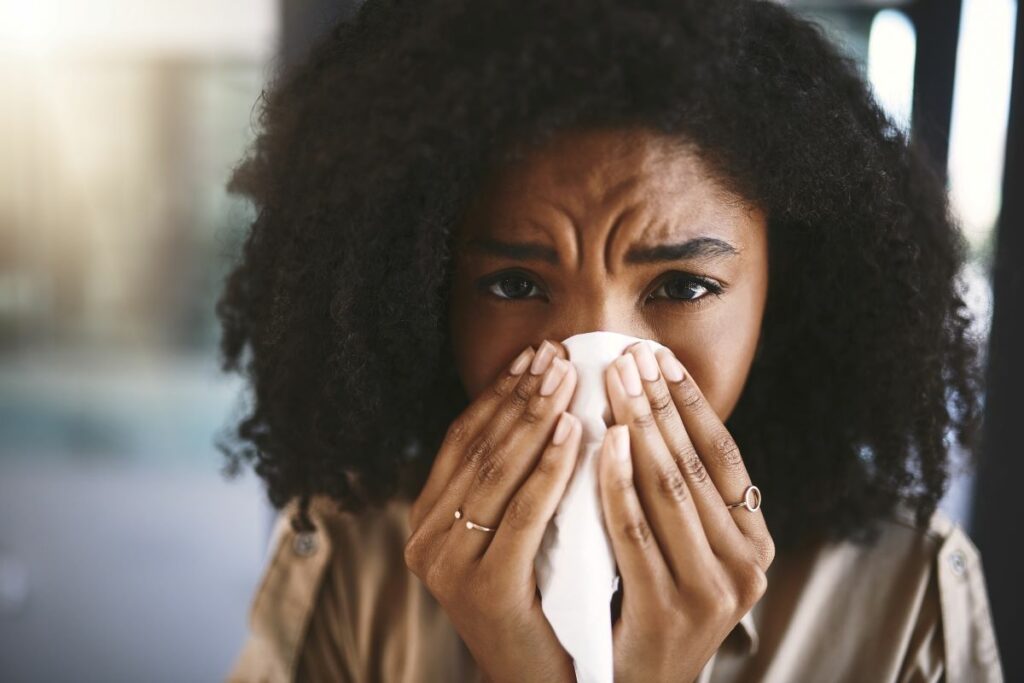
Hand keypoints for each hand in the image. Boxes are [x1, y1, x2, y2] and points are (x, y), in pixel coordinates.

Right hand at [403, 340, 582, 682]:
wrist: (535, 680)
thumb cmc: (534, 601)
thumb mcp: (510, 534)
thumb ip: (511, 483)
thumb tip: (546, 405)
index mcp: (429, 518)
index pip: (463, 438)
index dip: (498, 392)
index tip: (534, 354)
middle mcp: (426, 537)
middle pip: (479, 448)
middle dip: (520, 395)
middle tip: (556, 353)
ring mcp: (448, 564)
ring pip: (497, 473)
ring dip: (534, 418)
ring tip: (566, 377)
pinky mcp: (484, 587)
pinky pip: (522, 514)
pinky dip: (549, 468)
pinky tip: (573, 433)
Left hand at [598, 342, 775, 682]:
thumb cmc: (650, 610)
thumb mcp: (683, 552)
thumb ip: (679, 498)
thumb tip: (646, 413)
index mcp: (753, 542)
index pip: (724, 455)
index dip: (691, 403)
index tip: (661, 359)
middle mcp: (746, 564)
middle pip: (696, 464)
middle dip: (659, 403)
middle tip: (629, 354)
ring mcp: (712, 590)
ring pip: (670, 489)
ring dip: (640, 426)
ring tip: (614, 381)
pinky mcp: (670, 610)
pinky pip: (635, 530)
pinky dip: (618, 481)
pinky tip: (603, 442)